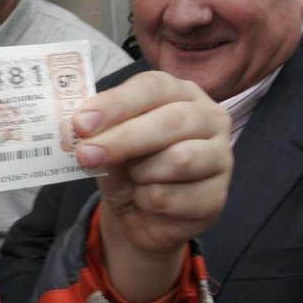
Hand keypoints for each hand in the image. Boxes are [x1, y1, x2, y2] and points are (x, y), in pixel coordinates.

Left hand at [72, 71, 231, 301]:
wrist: (142, 215)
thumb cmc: (128, 167)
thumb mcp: (109, 144)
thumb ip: (101, 132)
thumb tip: (83, 130)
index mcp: (180, 92)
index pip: (152, 88)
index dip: (116, 104)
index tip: (81, 123)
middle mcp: (208, 118)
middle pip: (169, 121)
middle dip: (122, 139)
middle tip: (85, 155)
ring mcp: (221, 156)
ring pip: (178, 160)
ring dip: (140, 174)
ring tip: (131, 179)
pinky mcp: (217, 195)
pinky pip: (173, 197)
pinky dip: (147, 201)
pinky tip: (146, 200)